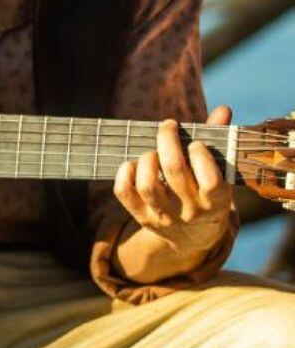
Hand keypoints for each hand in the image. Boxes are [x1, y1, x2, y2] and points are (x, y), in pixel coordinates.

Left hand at [113, 106, 234, 257]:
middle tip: (168, 126)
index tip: (195, 143)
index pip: (211, 179)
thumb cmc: (206, 194)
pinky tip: (133, 164)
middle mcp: (190, 211)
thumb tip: (223, 109)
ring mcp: (164, 216)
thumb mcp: (220, 175)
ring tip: (153, 151)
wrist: (193, 237)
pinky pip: (124, 192)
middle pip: (174, 171)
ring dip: (147, 158)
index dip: (200, 155)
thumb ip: (219, 142)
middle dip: (168, 141)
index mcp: (216, 201)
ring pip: (147, 184)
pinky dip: (124, 173)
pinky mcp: (141, 217)